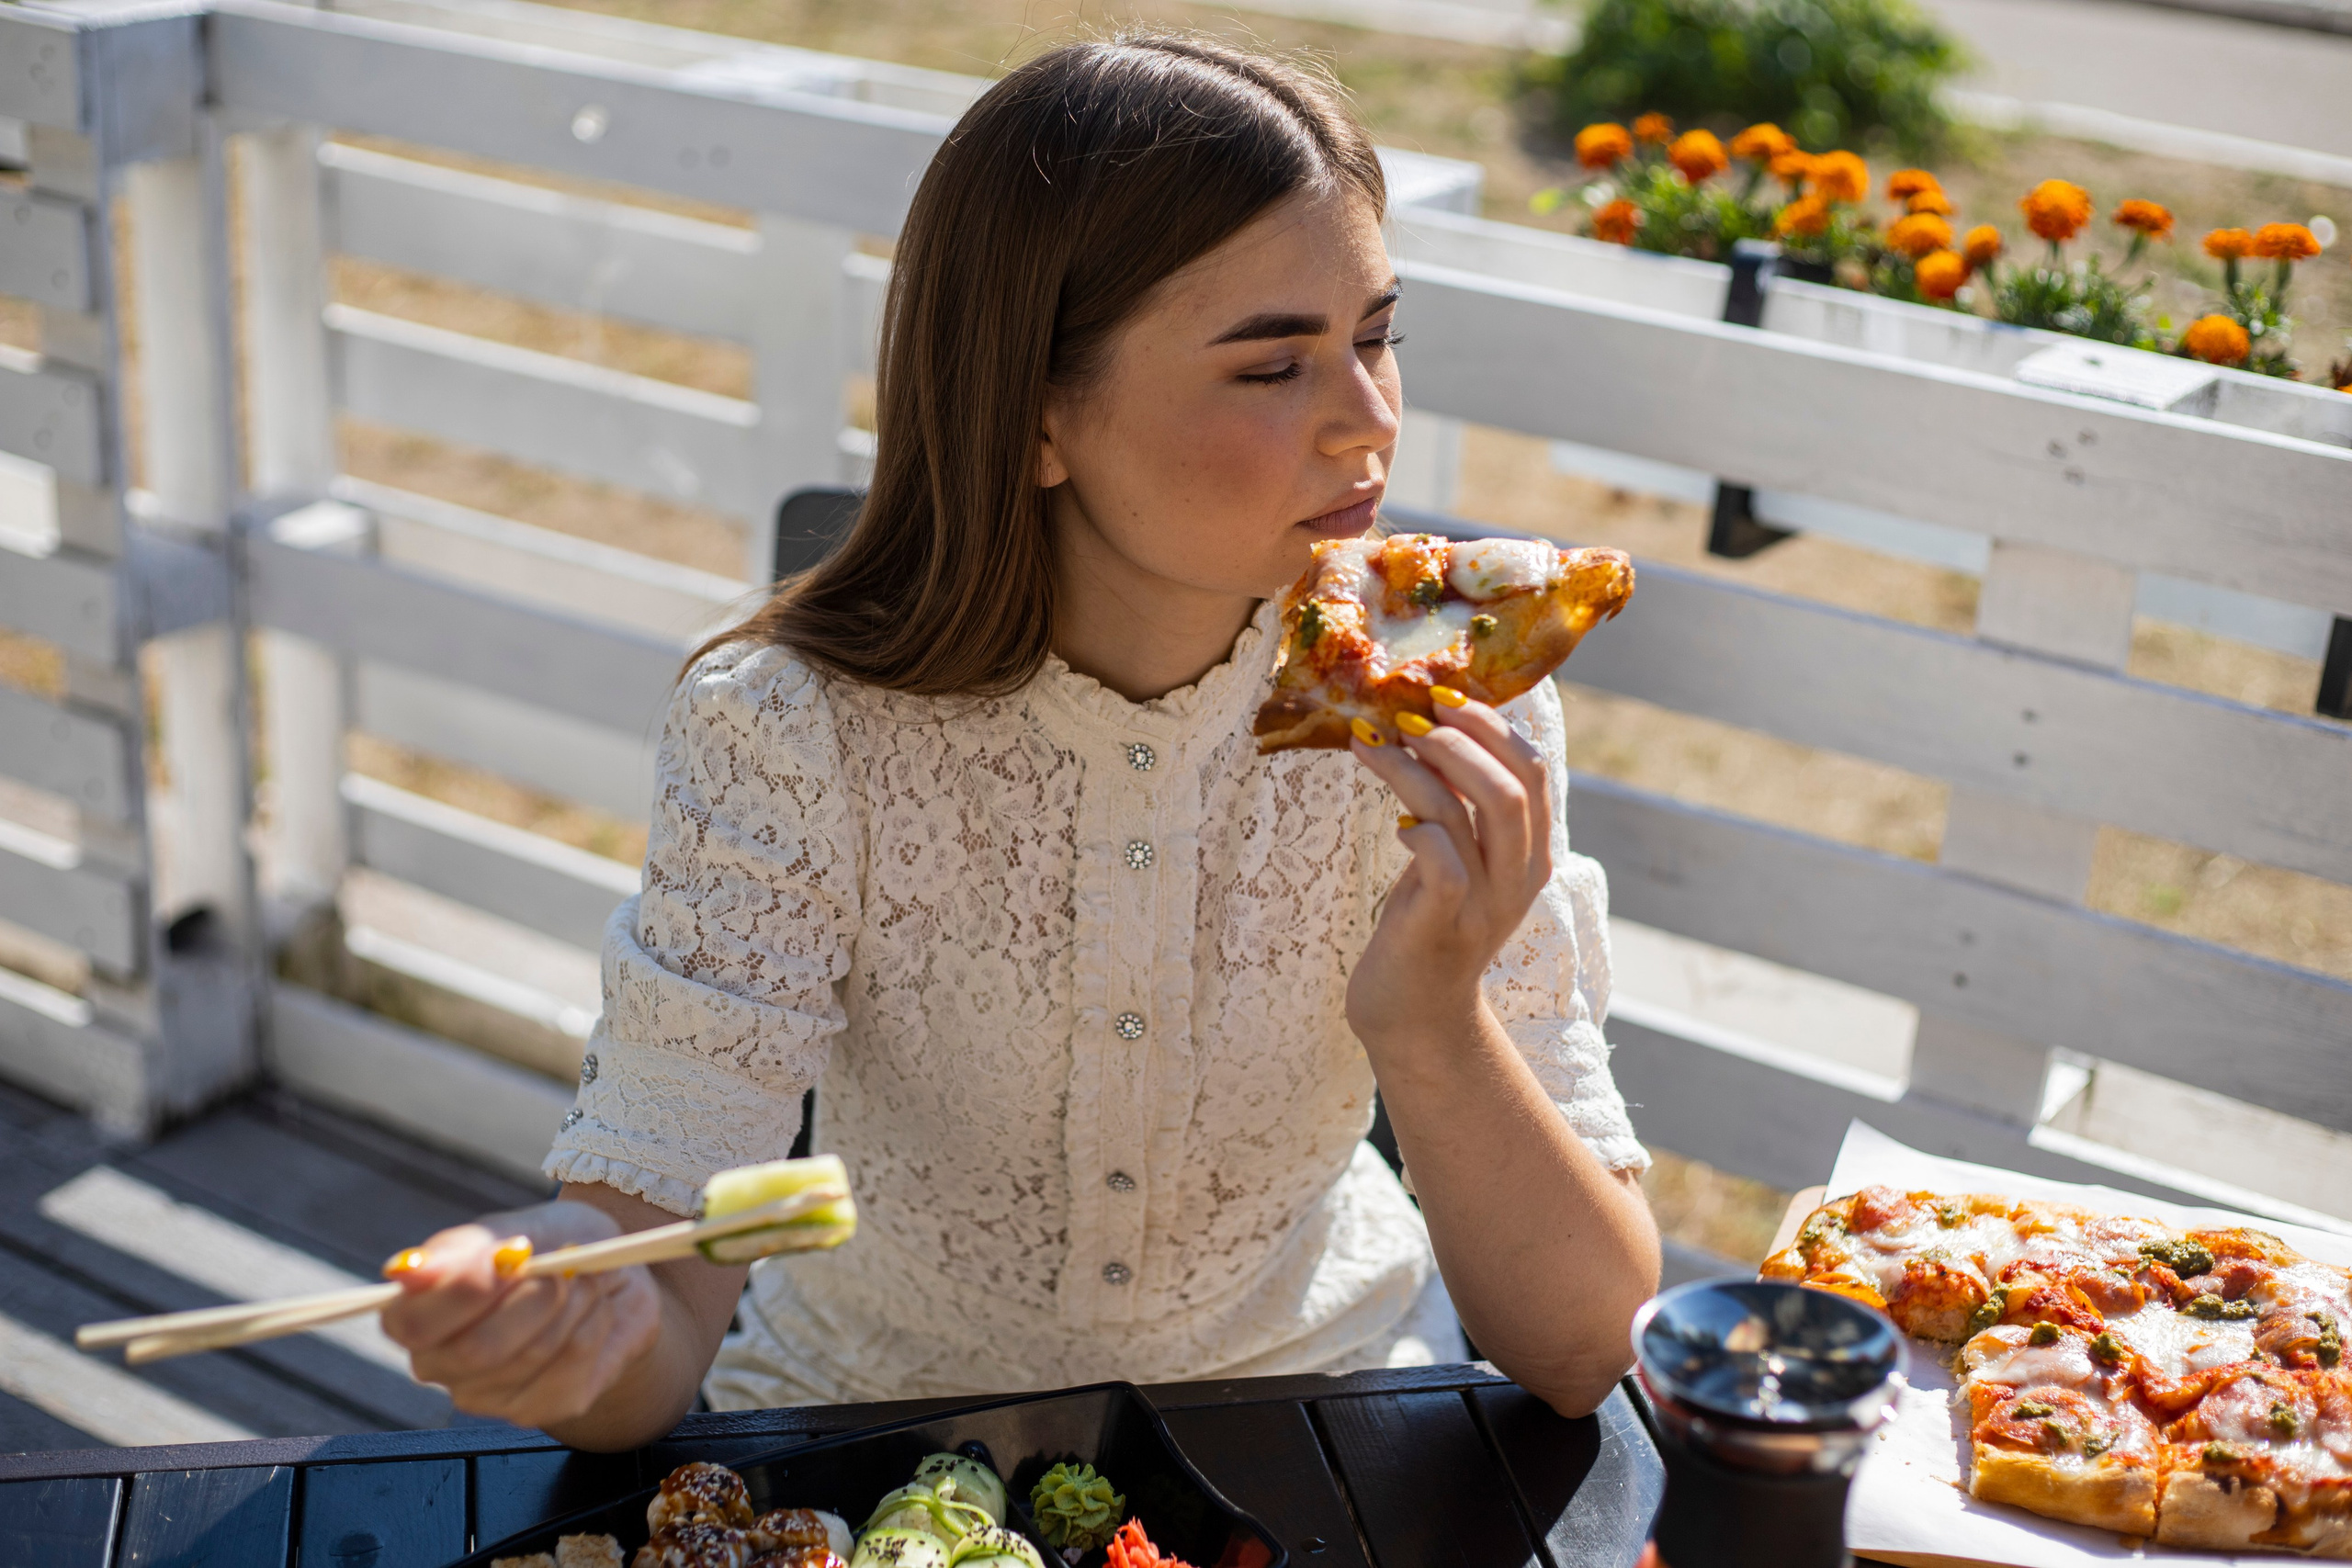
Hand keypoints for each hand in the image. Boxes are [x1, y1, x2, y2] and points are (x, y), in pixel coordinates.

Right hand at [379, 1199, 663, 1427]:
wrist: (611, 1274)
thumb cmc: (549, 1246)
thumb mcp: (509, 1228)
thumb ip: (459, 1249)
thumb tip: (404, 1271)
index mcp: (413, 1315)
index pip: (414, 1324)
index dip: (467, 1289)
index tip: (516, 1250)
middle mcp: (437, 1364)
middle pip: (476, 1349)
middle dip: (536, 1296)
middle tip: (566, 1265)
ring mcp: (482, 1396)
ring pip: (532, 1355)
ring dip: (574, 1304)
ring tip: (585, 1282)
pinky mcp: (533, 1410)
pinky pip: (571, 1367)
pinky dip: (594, 1325)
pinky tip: (593, 1312)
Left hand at [1344, 689, 1551, 1048]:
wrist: (1415, 1016)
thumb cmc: (1427, 927)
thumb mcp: (1457, 861)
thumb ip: (1460, 811)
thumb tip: (1431, 732)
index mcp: (1531, 855)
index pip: (1534, 771)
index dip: (1493, 727)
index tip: (1446, 698)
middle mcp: (1518, 877)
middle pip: (1511, 784)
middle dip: (1460, 738)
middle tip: (1412, 714)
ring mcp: (1484, 902)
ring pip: (1464, 811)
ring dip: (1415, 766)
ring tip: (1373, 742)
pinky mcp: (1443, 922)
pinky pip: (1440, 857)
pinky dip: (1415, 824)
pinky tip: (1391, 819)